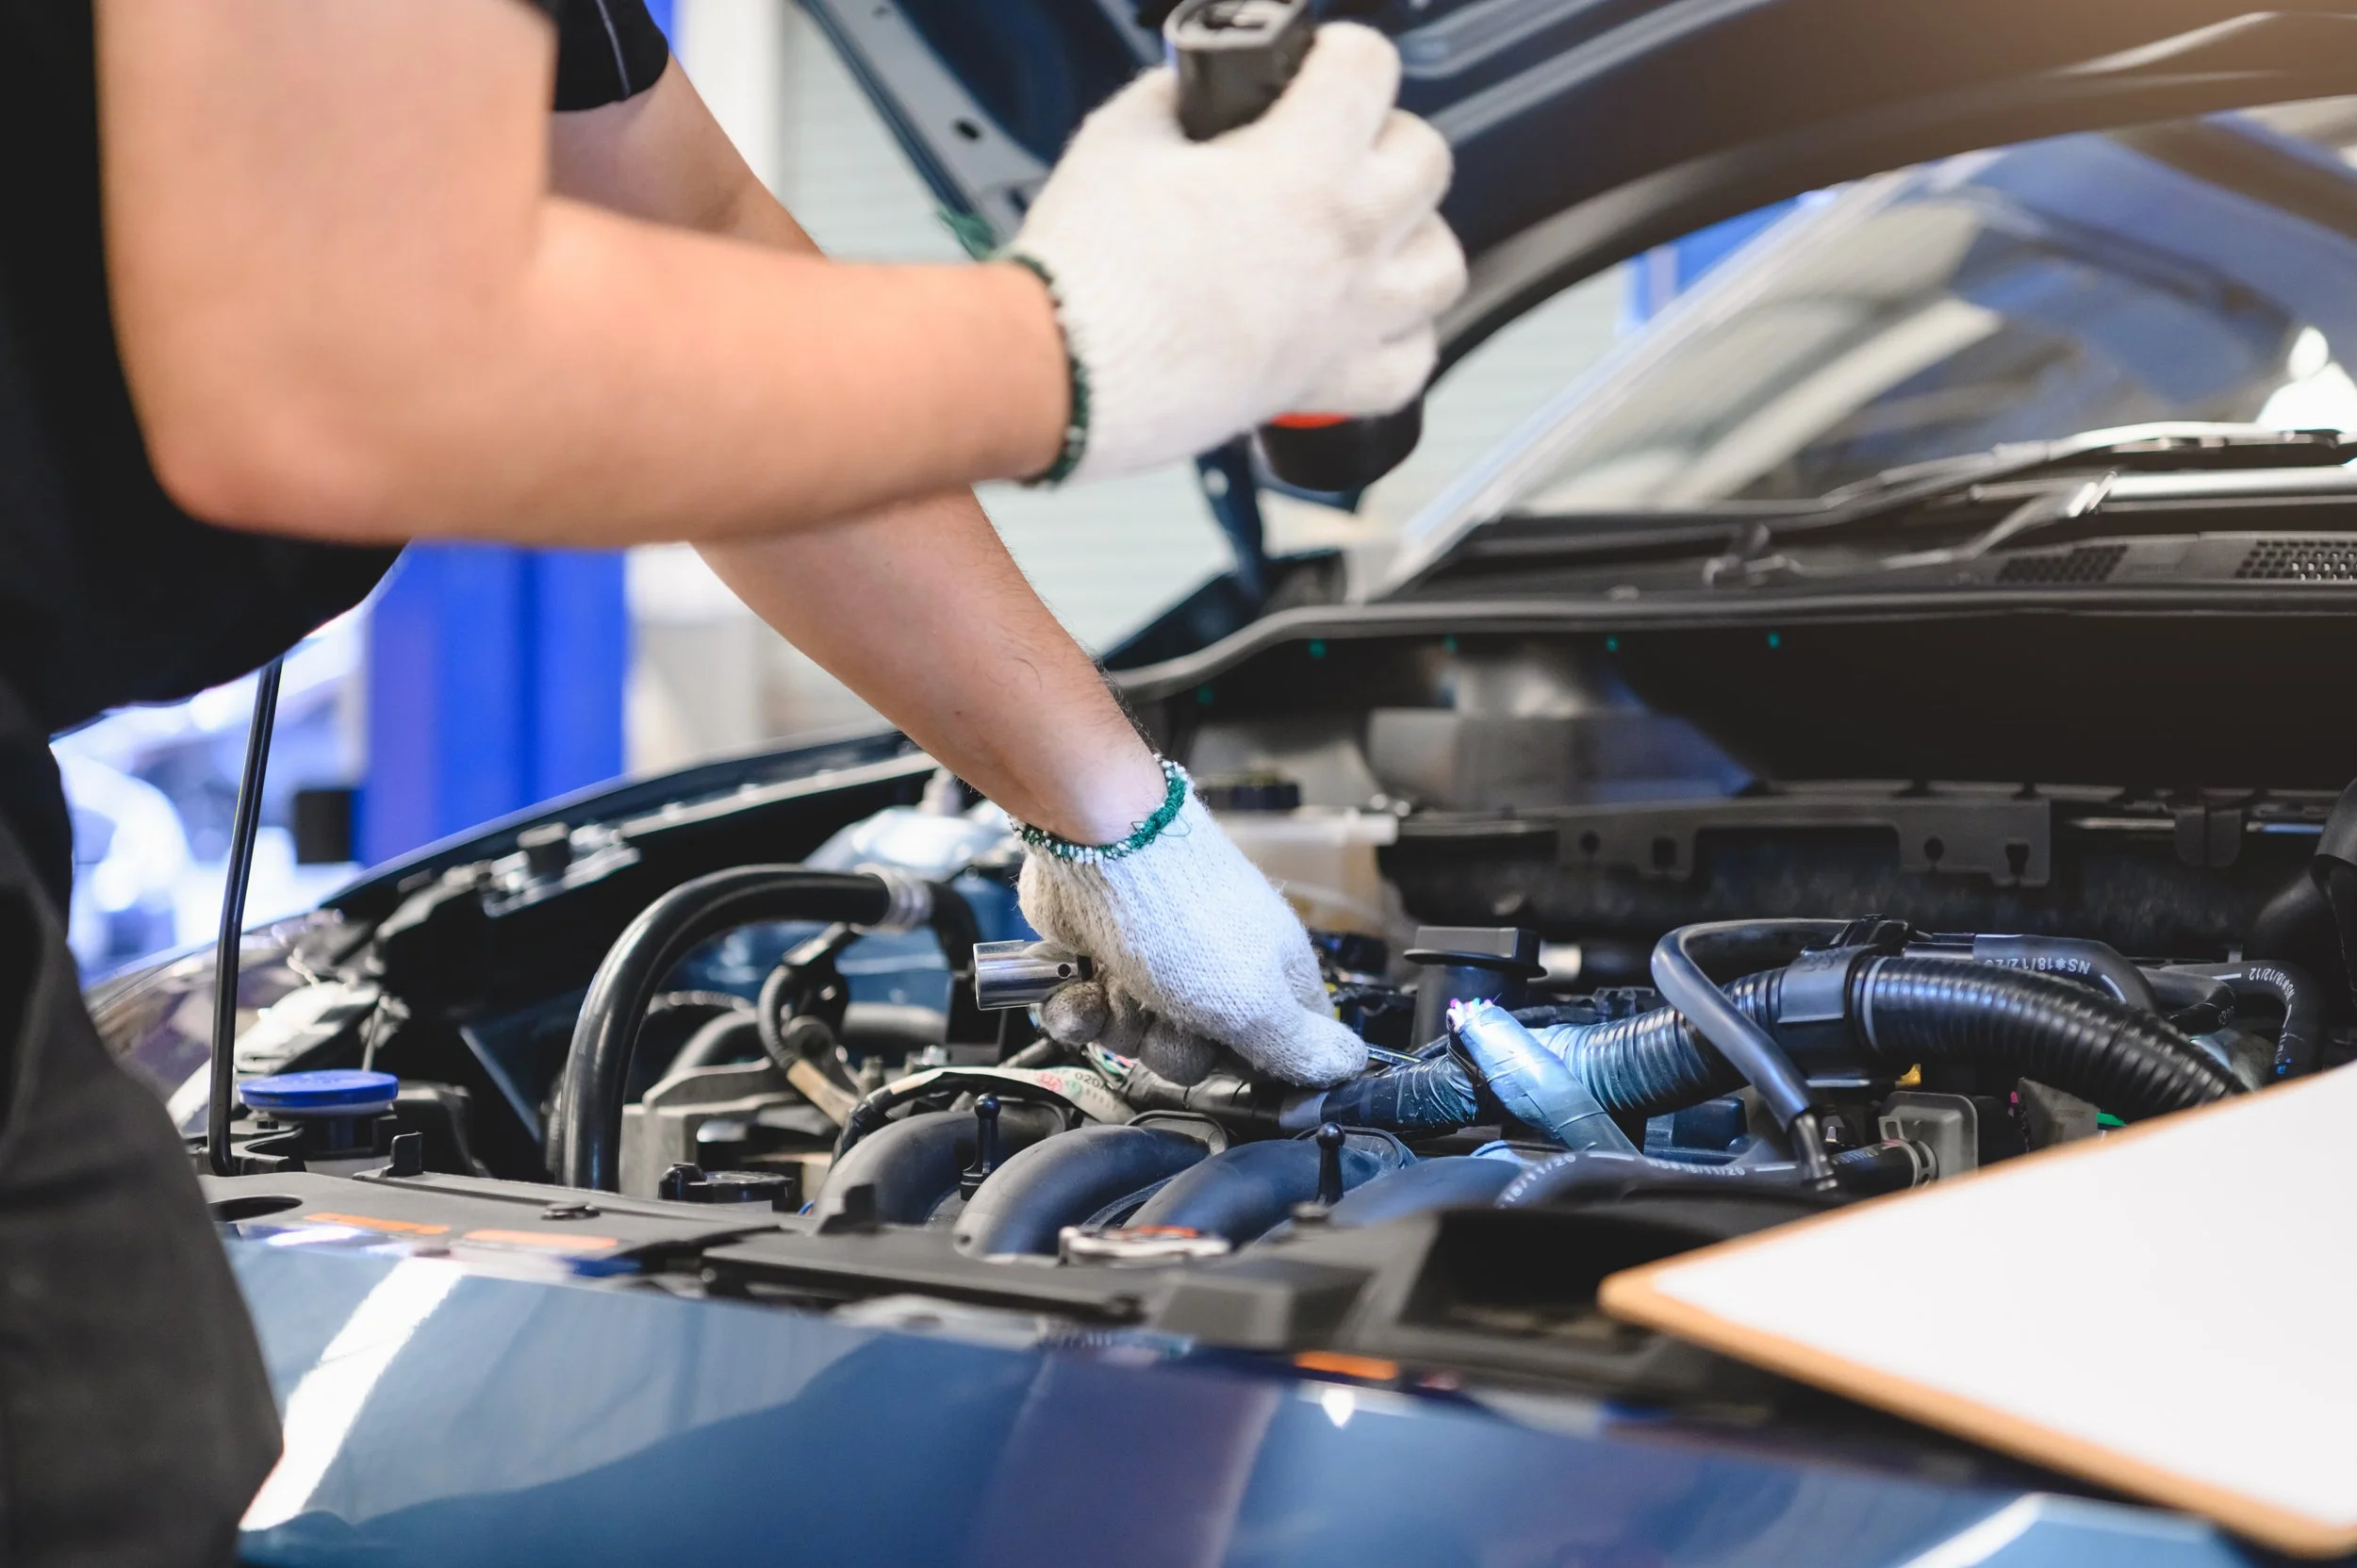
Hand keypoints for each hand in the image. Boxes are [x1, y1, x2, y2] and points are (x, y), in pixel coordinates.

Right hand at [1006, 22, 1463, 481]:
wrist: (1065, 373)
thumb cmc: (1089, 270)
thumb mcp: (1118, 139)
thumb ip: (1171, 102)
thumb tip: (1188, 96)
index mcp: (1305, 166)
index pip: (1371, 67)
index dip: (1339, 52)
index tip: (1315, 65)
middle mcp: (1347, 242)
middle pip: (1429, 159)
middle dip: (1385, 135)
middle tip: (1335, 143)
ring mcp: (1346, 319)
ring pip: (1443, 264)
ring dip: (1414, 235)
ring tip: (1366, 231)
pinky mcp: (1325, 384)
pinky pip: (1409, 363)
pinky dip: (1400, 338)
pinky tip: (1363, 318)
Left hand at [1017, 788, 1369, 1085]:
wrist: (1101, 846)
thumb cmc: (1189, 920)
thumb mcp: (1256, 1001)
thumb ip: (1298, 1047)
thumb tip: (1350, 1065)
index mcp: (1273, 978)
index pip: (1284, 1049)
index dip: (1257, 1069)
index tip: (1234, 1060)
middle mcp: (1217, 974)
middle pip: (1197, 1059)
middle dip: (1170, 1048)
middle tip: (1167, 1013)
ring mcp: (1156, 966)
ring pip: (1137, 1041)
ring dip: (1119, 1022)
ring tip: (1118, 983)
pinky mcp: (1102, 958)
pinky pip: (1090, 1016)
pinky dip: (1078, 1010)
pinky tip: (1079, 990)